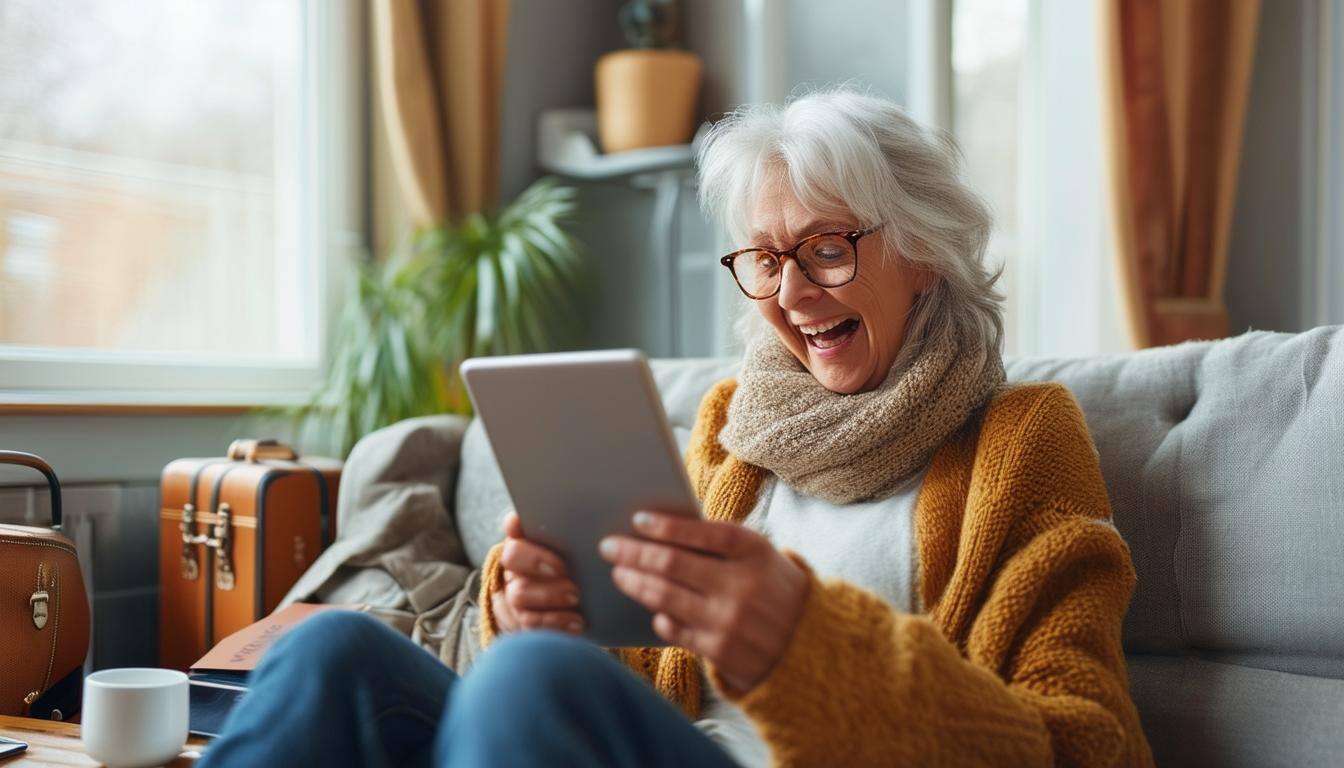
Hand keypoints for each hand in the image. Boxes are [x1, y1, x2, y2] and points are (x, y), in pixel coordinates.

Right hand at [490, 510, 584, 635]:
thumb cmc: (577, 567)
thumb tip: (609, 529)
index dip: (516, 523)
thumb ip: (581, 536)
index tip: (526, 524)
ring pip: (520, 593)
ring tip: (576, 596)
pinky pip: (532, 622)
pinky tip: (578, 621)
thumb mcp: (578, 549)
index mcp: (527, 539)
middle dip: (536, 561)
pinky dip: (557, 621)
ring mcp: (516, 592)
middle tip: (563, 569)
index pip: (514, 524)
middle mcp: (516, 564)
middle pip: (512, 556)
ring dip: (550, 595)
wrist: (560, 606)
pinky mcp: (523, 619)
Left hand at [599, 511, 808, 692]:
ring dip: (634, 582)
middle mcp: (741, 584)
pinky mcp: (718, 649)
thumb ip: (720, 545)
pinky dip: (657, 615)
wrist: (811, 645)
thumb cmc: (774, 588)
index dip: (665, 526)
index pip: (700, 532)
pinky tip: (650, 606)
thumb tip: (660, 532)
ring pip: (663, 596)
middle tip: (609, 546)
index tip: (636, 520)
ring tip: (619, 572)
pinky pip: (673, 628)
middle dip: (633, 553)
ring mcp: (728, 619)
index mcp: (753, 551)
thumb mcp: (760, 557)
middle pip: (671, 564)